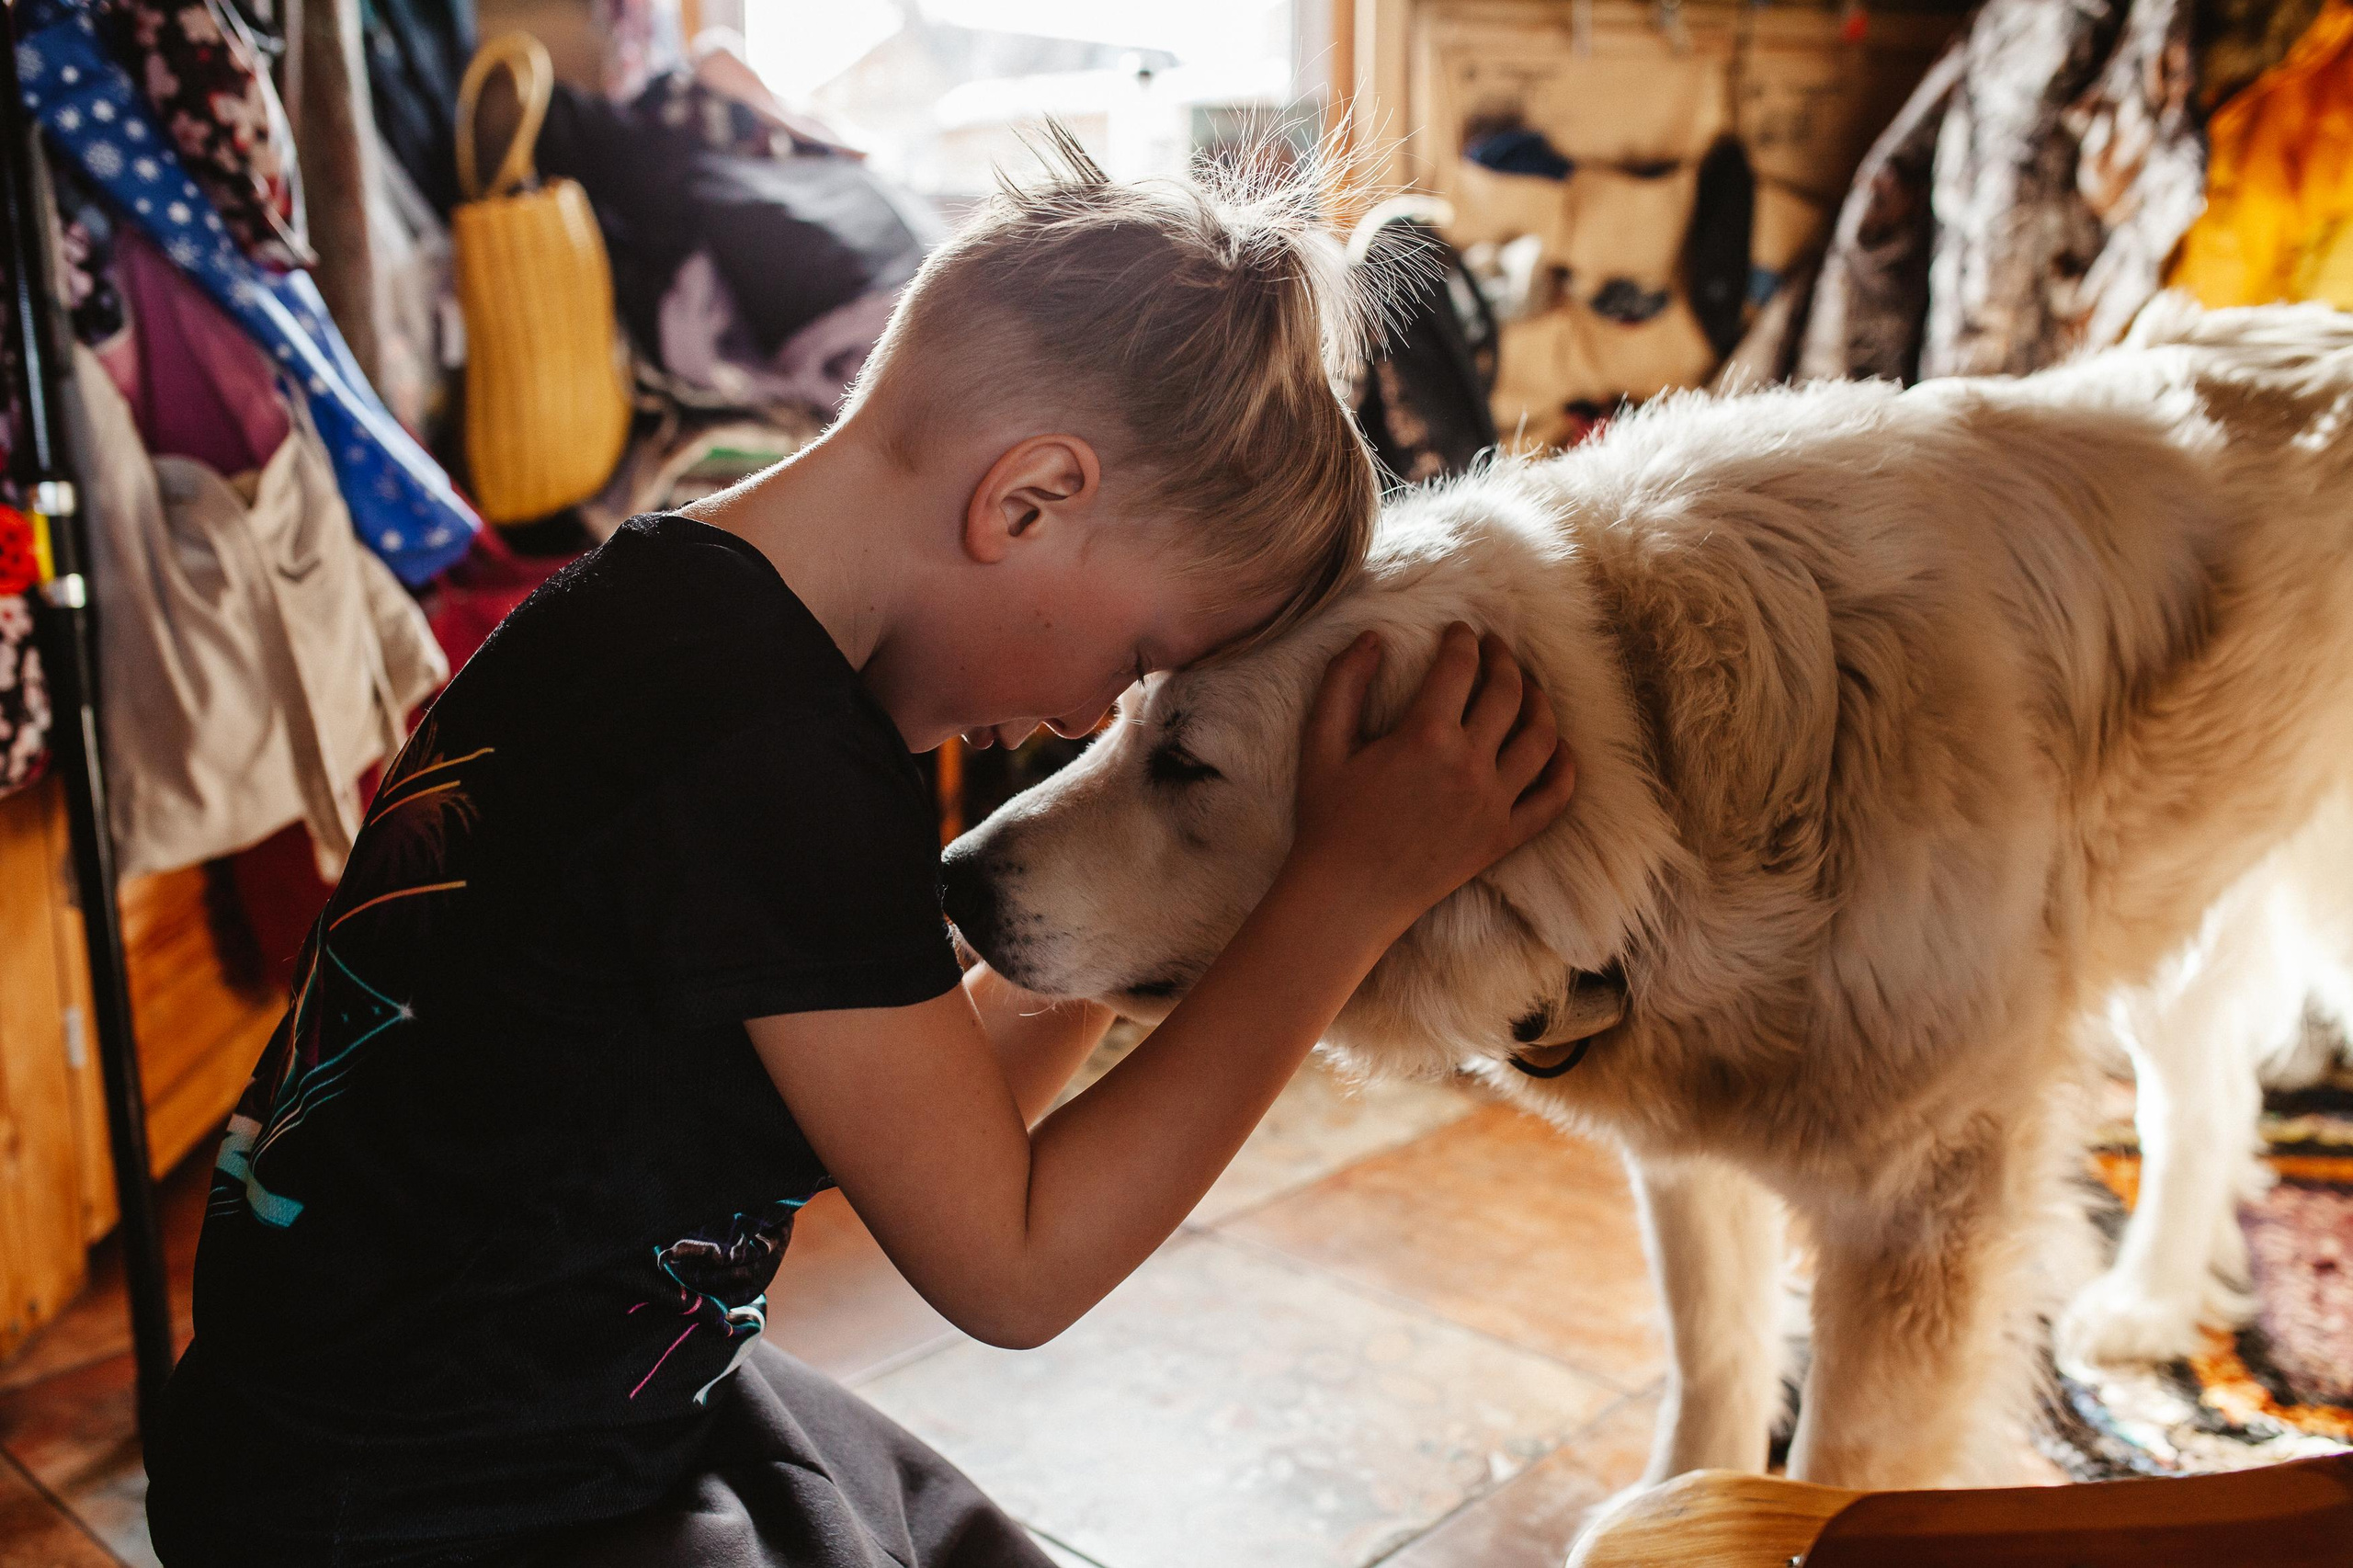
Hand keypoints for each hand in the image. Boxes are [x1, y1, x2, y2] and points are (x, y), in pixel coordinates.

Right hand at [1288, 624, 1574, 928]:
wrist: (1348, 897)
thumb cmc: (1329, 821)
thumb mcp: (1320, 745)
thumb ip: (1342, 683)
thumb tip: (1372, 637)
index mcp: (1425, 737)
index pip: (1459, 667)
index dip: (1462, 640)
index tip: (1460, 632)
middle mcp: (1469, 766)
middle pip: (1508, 694)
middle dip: (1504, 660)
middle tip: (1496, 648)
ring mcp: (1493, 805)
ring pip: (1541, 738)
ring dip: (1540, 703)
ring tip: (1528, 688)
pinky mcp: (1503, 839)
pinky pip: (1552, 799)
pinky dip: (1564, 769)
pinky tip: (1557, 749)